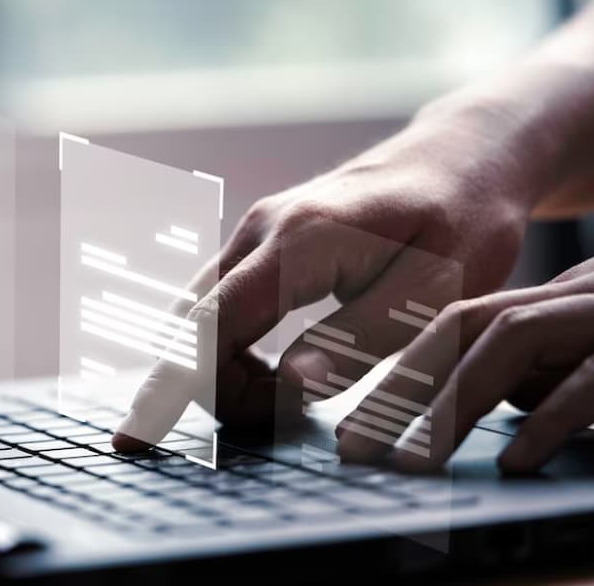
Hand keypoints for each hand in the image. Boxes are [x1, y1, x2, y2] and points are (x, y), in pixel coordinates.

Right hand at [112, 99, 541, 450]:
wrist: (459, 158)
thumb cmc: (461, 222)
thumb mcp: (434, 292)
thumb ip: (360, 339)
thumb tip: (289, 389)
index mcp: (301, 242)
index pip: (213, 325)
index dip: (171, 384)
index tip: (133, 436)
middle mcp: (259, 230)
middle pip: (190, 325)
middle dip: (208, 388)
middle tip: (283, 419)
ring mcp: (253, 232)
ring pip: (197, 316)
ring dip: (218, 371)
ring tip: (282, 400)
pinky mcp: (258, 244)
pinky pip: (216, 305)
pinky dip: (224, 350)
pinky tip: (267, 372)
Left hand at [336, 246, 593, 472]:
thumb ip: (541, 367)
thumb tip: (475, 405)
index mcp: (561, 296)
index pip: (459, 322)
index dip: (400, 371)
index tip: (353, 425)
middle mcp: (582, 292)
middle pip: (466, 325)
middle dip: (400, 387)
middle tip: (352, 448)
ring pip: (515, 336)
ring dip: (454, 400)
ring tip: (414, 462)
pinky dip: (551, 418)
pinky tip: (514, 461)